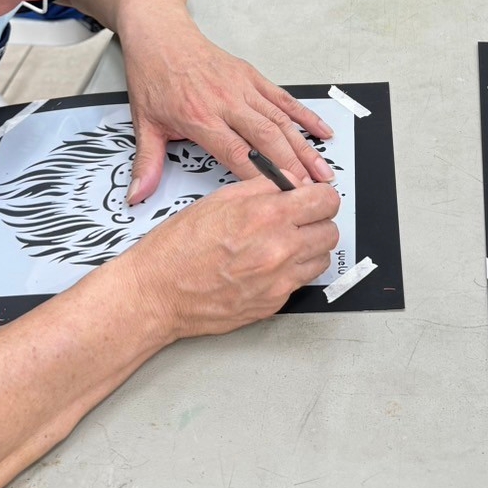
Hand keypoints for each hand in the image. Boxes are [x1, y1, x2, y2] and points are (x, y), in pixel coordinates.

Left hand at [123, 26, 335, 202]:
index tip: (278, 197)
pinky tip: (321, 132)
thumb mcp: (143, 122)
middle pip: (267, 139)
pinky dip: (304, 116)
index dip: (260, 177)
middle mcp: (226, 102)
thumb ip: (146, 163)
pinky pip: (283, 99)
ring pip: (281, 121)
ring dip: (304, 147)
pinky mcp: (252, 76)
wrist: (160, 33)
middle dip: (293, 167)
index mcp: (200, 117)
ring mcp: (243, 87)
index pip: (237, 154)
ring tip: (323, 170)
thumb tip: (137, 195)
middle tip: (311, 191)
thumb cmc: (153, 75)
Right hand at [126, 175, 340, 338]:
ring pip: (322, 259)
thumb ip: (264, 187)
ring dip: (310, 249)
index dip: (321, 197)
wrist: (157, 293)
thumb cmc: (177, 248)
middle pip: (331, 231)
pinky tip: (268, 266)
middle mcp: (279, 249)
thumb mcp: (219, 199)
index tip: (314, 199)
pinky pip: (300, 282)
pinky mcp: (274, 303)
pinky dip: (291, 272)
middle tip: (300, 221)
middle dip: (317, 222)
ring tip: (285, 244)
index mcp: (266, 215)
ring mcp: (279, 280)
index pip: (325, 200)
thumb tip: (292, 183)